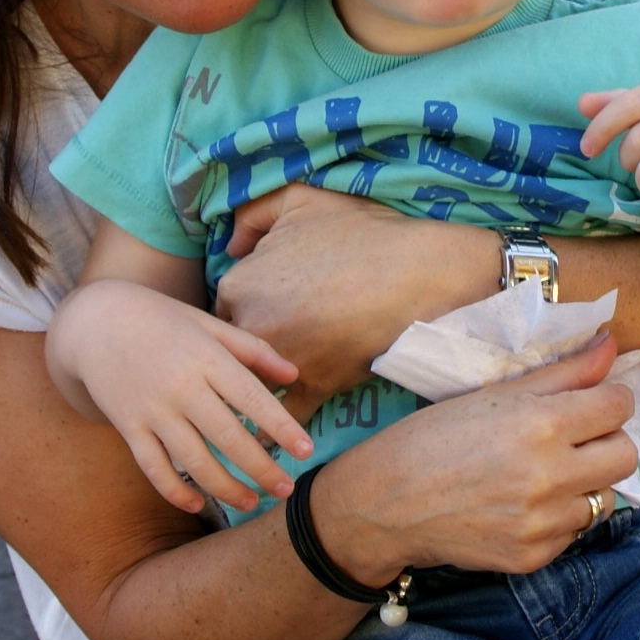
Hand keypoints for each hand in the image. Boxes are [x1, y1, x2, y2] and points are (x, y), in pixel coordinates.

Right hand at [47, 280, 316, 515]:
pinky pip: (152, 467)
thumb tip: (294, 374)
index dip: (281, 427)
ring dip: (225, 487)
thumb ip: (251, 349)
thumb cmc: (160, 318)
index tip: (307, 451)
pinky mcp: (127, 426)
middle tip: (286, 490)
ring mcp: (151, 409)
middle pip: (227, 437)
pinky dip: (174, 490)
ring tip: (251, 502)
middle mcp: (180, 386)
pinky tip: (197, 504)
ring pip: (193, 460)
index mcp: (206, 357)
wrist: (94, 321)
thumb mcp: (206, 323)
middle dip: (260, 469)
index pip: (251, 398)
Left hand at [214, 185, 494, 410]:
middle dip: (240, 355)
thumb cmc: (360, 232)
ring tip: (247, 405)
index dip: (238, 315)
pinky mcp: (315, 385)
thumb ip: (254, 214)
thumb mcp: (299, 200)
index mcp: (240, 283)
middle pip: (231, 351)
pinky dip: (278, 428)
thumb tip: (231, 246)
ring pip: (252, 384)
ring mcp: (284, 359)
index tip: (256, 316)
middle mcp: (253, 325)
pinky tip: (272, 439)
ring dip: (251, 393)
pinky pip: (286, 416)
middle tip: (254, 355)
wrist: (417, 272)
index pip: (221, 311)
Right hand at [310, 335, 639, 585]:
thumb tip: (612, 344)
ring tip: (544, 474)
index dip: (609, 400)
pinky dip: (559, 517)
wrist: (385, 504)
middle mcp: (549, 475)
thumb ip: (562, 373)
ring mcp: (543, 522)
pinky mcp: (534, 556)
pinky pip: (574, 532)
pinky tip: (524, 504)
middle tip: (575, 439)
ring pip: (605, 498)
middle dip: (607, 441)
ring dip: (585, 483)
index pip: (619, 406)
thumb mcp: (494, 395)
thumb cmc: (434, 437)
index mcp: (540, 424)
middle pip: (626, 455)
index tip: (591, 403)